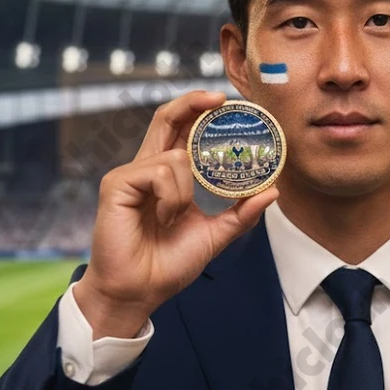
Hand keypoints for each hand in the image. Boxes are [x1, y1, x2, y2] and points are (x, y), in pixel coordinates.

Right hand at [74, 89, 278, 338]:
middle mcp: (149, 168)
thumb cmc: (166, 265)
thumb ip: (241, 214)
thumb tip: (272, 190)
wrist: (139, 292)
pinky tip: (164, 219)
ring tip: (176, 219)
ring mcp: (131, 174)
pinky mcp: (117, 183)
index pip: (184, 132)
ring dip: (188, 189)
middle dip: (194, 102)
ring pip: (175, 156)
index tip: (230, 105)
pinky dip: (172, 197)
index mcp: (169, 177)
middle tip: (222, 98)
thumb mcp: (215, 236)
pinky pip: (160, 172)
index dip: (203, 113)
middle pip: (169, 118)